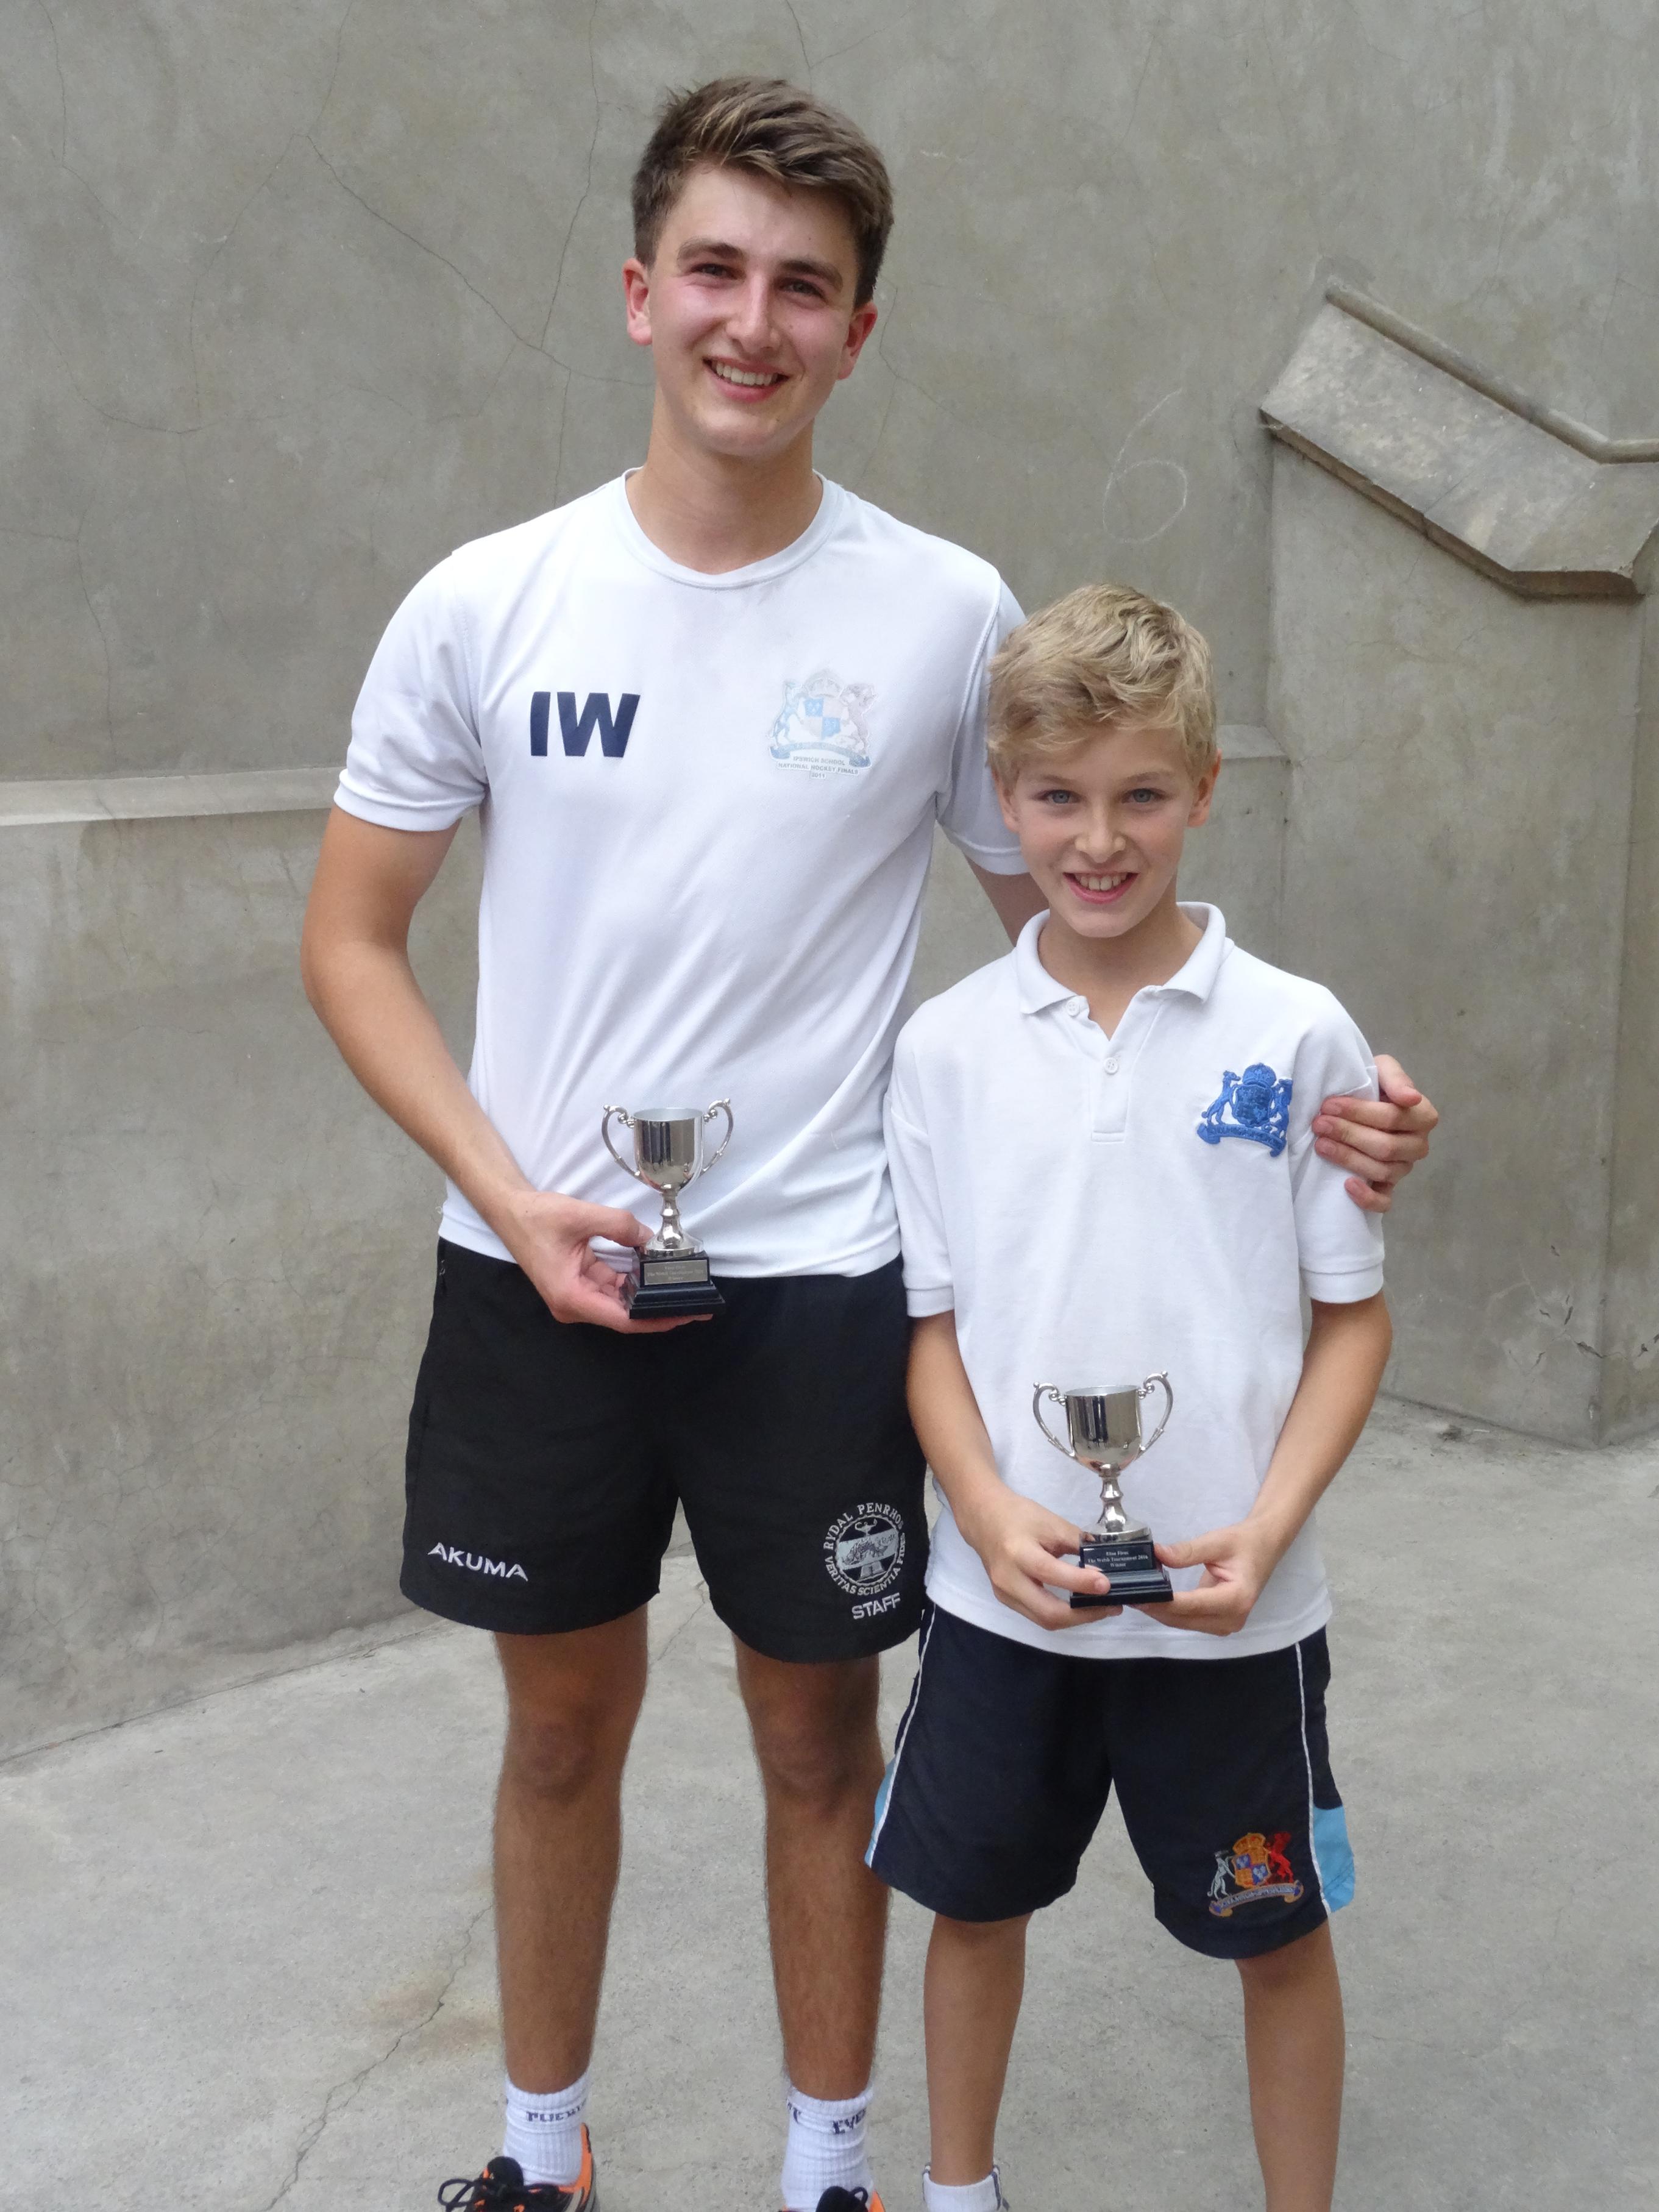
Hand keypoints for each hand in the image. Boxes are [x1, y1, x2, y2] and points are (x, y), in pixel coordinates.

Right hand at [499, 1188, 705, 1333]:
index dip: (656, 1319)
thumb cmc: (536, 1218)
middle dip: (658, 1307)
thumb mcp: (581, 1216)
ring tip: (679, 1287)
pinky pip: (611, 1289)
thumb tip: (649, 1238)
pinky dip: (632, 1282)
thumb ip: (619, 1226)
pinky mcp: (579, 1286)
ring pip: (619, 1302)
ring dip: (646, 1294)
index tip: (684, 1315)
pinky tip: (653, 1273)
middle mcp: (573, 1305)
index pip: (623, 1319)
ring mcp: (576, 1297)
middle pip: (624, 1315)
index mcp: (571, 1297)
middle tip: (693, 1301)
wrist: (510, 1211)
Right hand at [955, 1486, 1120, 1629]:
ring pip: (1045, 1620)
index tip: (1107, 1584)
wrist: (983, 1519)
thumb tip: (1105, 1562)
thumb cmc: (1018, 1516)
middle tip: (1111, 1606)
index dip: (1081, 1582)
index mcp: (1017, 1553)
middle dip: (1084, 1615)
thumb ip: (1077, 1542)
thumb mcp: (1050, 1522)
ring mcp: (1005, 1594)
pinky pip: (1038, 1615)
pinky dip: (1062, 1615)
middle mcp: (1008, 1579)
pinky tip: (1079, 1606)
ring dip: (1076, 1619)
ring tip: (1101, 1608)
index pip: (1051, 1573)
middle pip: (1048, 1613)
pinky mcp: (1007, 1601)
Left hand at [1138, 1519, 1283, 1636]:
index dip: (1163, 1601)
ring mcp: (1226, 1624)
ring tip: (1136, 1595)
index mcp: (1236, 1598)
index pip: (1192, 1605)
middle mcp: (1232, 1618)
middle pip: (1185, 1619)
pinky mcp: (1219, 1622)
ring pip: (1184, 1623)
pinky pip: (1188, 1620)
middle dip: (1156, 1608)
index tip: (1138, 1594)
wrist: (1264, 1547)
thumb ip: (1187, 1551)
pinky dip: (1170, 1612)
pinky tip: (1153, 1599)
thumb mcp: (1217, 1542)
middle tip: (1128, 1593)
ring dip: (1160, 1612)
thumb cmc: (1244, 1543)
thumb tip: (1157, 1554)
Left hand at [1315, 1053, 1438, 1213]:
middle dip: (1348, 1134)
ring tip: (1321, 1145)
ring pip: (1381, 1171)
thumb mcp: (1383, 1069)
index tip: (1329, 1104)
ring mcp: (1403, 1168)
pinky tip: (1347, 1185)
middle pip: (1385, 1146)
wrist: (1360, 1100)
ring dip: (1348, 1159)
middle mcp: (1418, 1145)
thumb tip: (1411, 1098)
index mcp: (1423, 1116)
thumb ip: (1396, 1078)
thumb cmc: (1373, 1085)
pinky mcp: (1388, 1187)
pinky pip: (1384, 1201)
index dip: (1359, 1112)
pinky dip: (1367, 1197)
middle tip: (1319, 1124)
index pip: (1392, 1118)